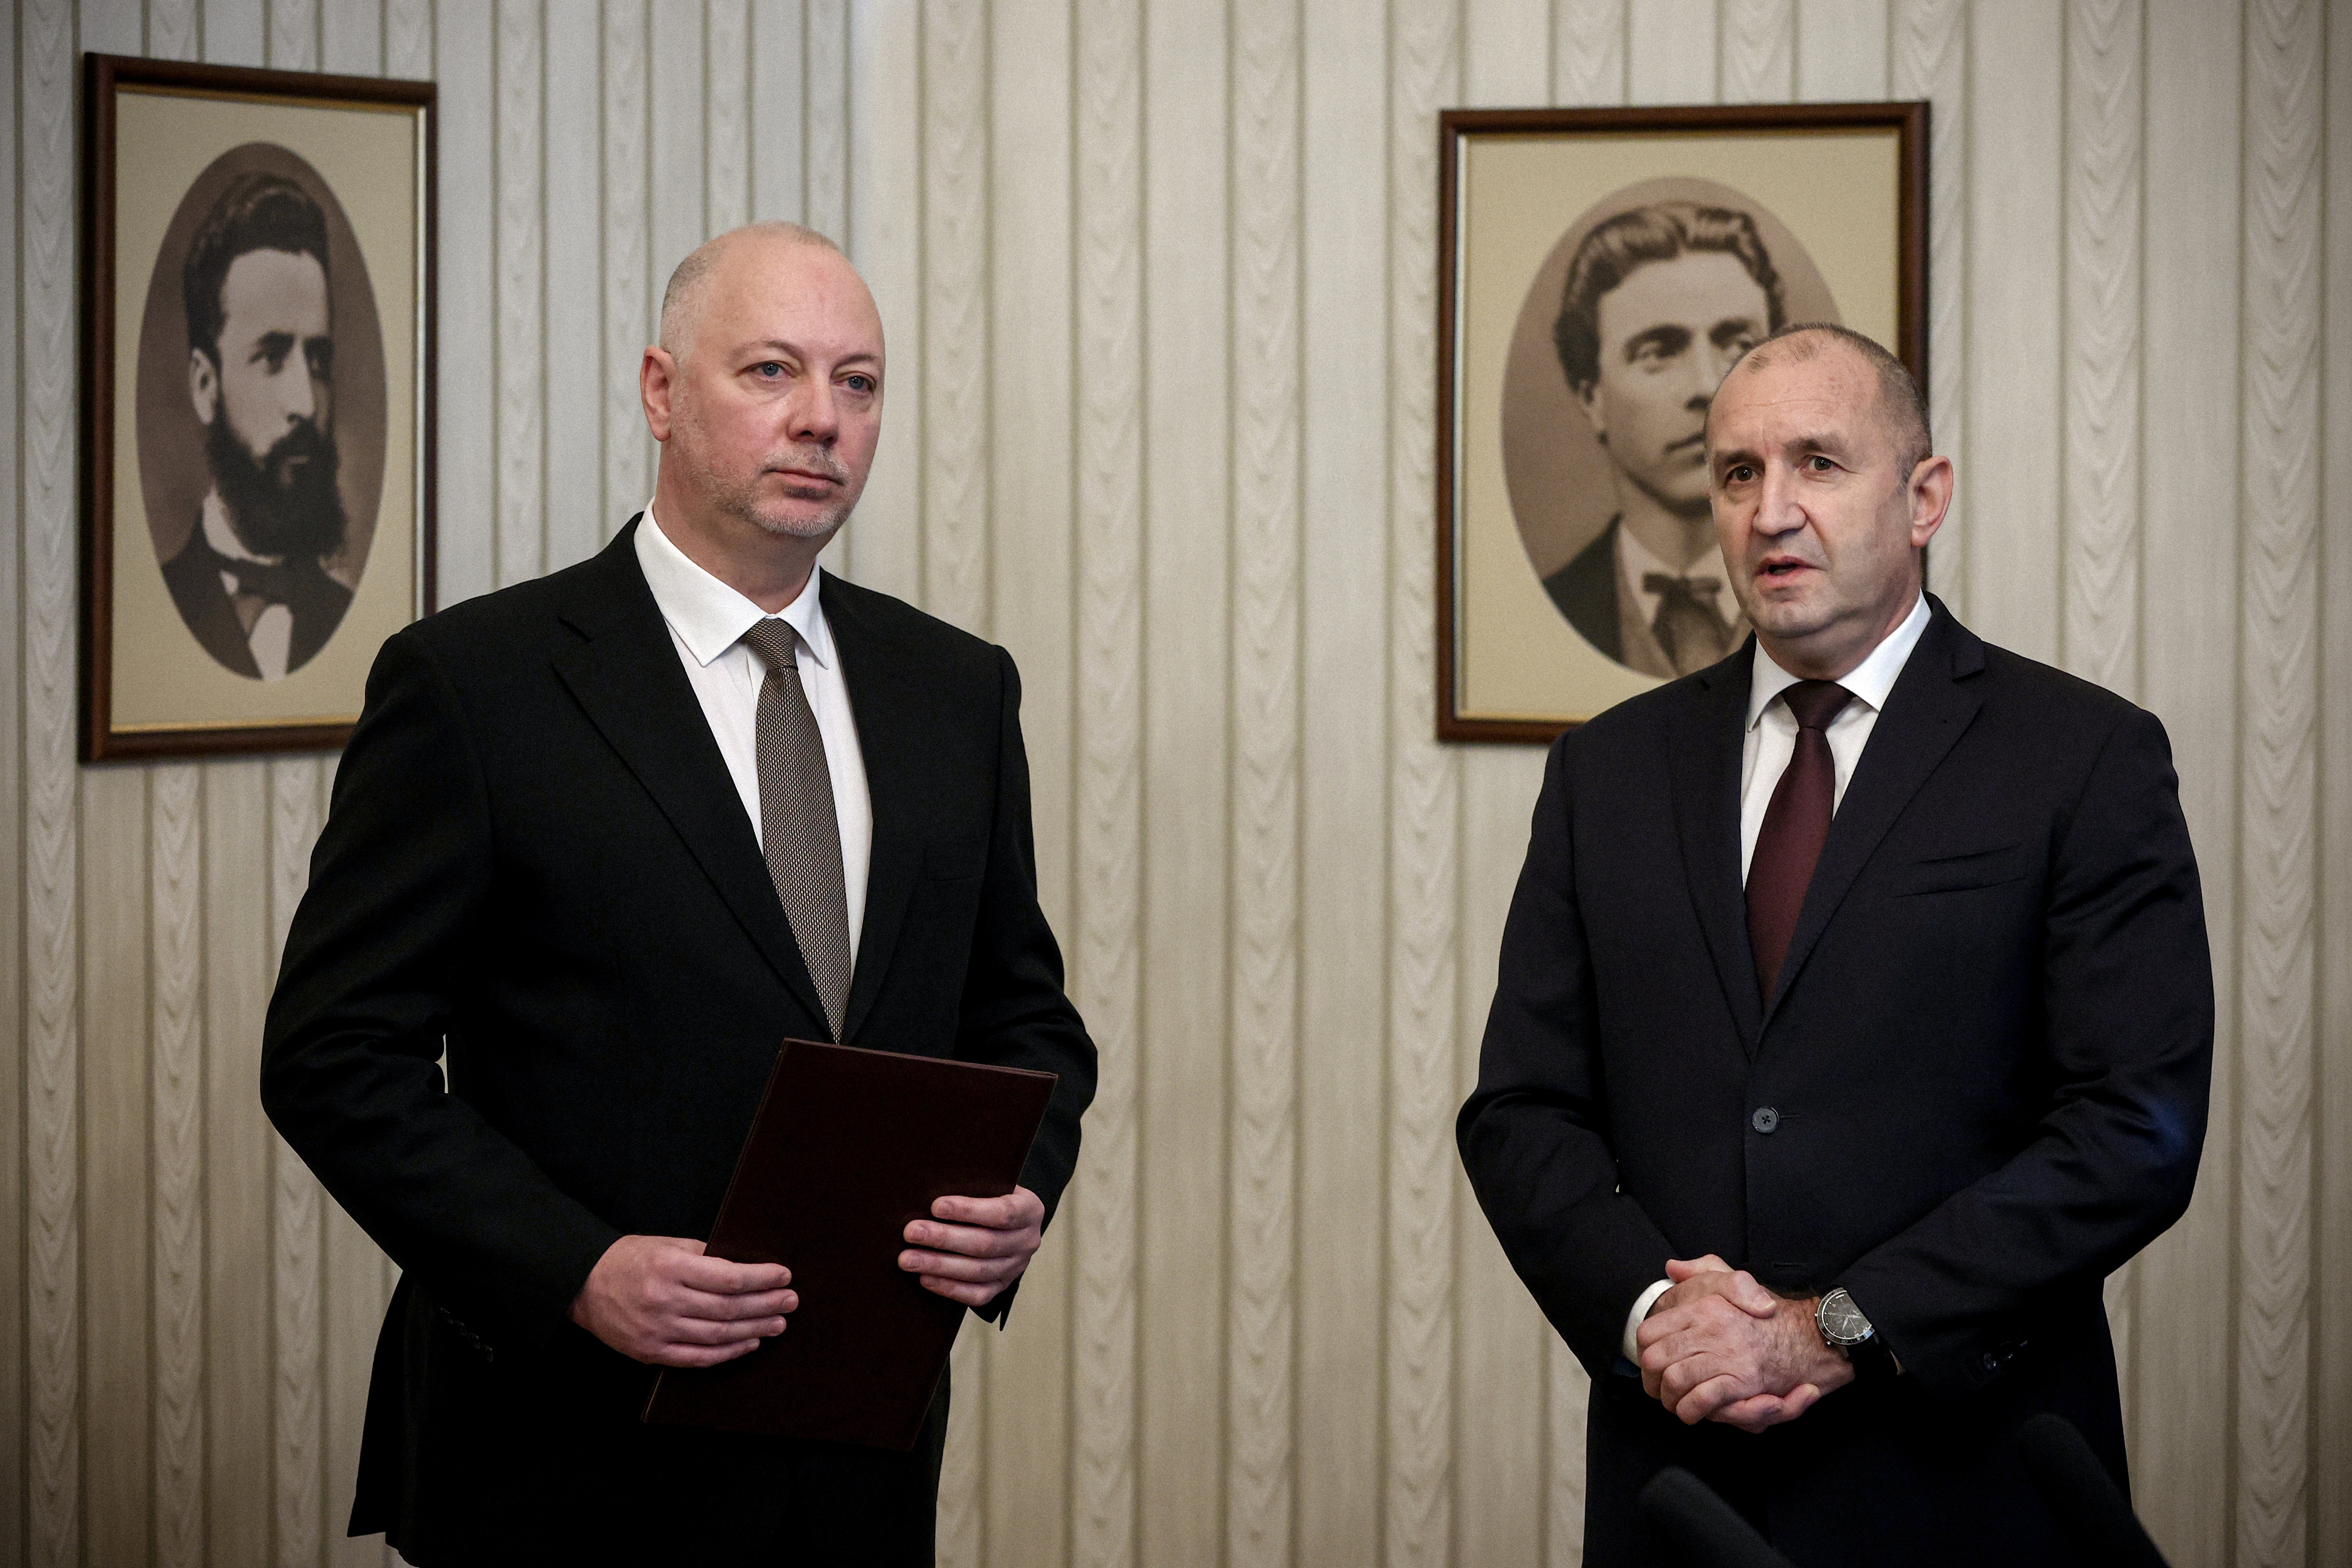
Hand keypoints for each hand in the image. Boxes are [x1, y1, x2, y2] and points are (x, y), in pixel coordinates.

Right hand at [569, 1235, 795, 1367]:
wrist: (583, 1284)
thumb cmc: (629, 1259)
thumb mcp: (666, 1244)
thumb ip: (704, 1255)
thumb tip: (745, 1267)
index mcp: (669, 1266)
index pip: (727, 1277)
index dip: (761, 1278)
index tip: (784, 1276)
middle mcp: (664, 1300)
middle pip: (727, 1309)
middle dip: (765, 1305)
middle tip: (790, 1302)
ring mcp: (656, 1330)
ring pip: (716, 1335)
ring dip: (753, 1330)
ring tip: (778, 1323)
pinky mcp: (650, 1352)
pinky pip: (697, 1357)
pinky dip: (727, 1353)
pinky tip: (748, 1343)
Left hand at [899, 1186, 1044, 1306]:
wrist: (1010, 1221)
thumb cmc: (991, 1196)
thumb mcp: (993, 1184)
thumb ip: (974, 1186)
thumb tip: (930, 1190)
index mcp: (1030, 1210)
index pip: (1002, 1212)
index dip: (969, 1210)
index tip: (935, 1206)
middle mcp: (1027, 1241)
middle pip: (985, 1244)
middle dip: (944, 1238)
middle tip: (911, 1233)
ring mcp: (1016, 1268)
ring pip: (978, 1271)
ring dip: (939, 1265)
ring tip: (907, 1259)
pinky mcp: (1002, 1287)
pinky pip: (978, 1295)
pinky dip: (950, 1288)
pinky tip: (925, 1279)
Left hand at [1635, 1255, 1851, 1432]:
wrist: (1810, 1338)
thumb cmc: (1768, 1315)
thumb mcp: (1735, 1281)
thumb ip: (1703, 1271)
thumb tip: (1673, 1268)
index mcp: (1703, 1306)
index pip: (1649, 1331)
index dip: (1643, 1353)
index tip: (1650, 1365)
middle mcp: (1710, 1328)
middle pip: (1655, 1359)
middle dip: (1651, 1382)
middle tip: (1659, 1391)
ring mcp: (1726, 1354)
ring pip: (1674, 1380)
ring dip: (1670, 1399)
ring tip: (1676, 1404)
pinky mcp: (1741, 1380)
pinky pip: (1702, 1399)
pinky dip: (1692, 1410)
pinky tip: (1694, 1412)